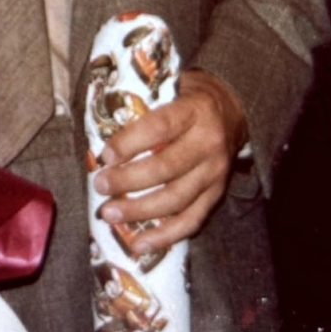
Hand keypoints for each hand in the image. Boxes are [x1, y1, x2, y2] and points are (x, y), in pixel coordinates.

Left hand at [91, 68, 247, 255]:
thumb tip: (97, 124)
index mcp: (193, 111)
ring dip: (141, 211)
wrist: (233, 110)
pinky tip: (140, 244)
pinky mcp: (217, 194)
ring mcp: (215, 172)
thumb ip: (142, 103)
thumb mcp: (170, 87)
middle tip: (100, 186)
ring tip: (110, 214)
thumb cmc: (188, 98)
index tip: (105, 155)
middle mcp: (208, 143)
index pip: (159, 127)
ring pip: (177, 198)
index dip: (130, 143)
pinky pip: (192, 220)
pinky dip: (165, 236)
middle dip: (129, 180)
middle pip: (166, 167)